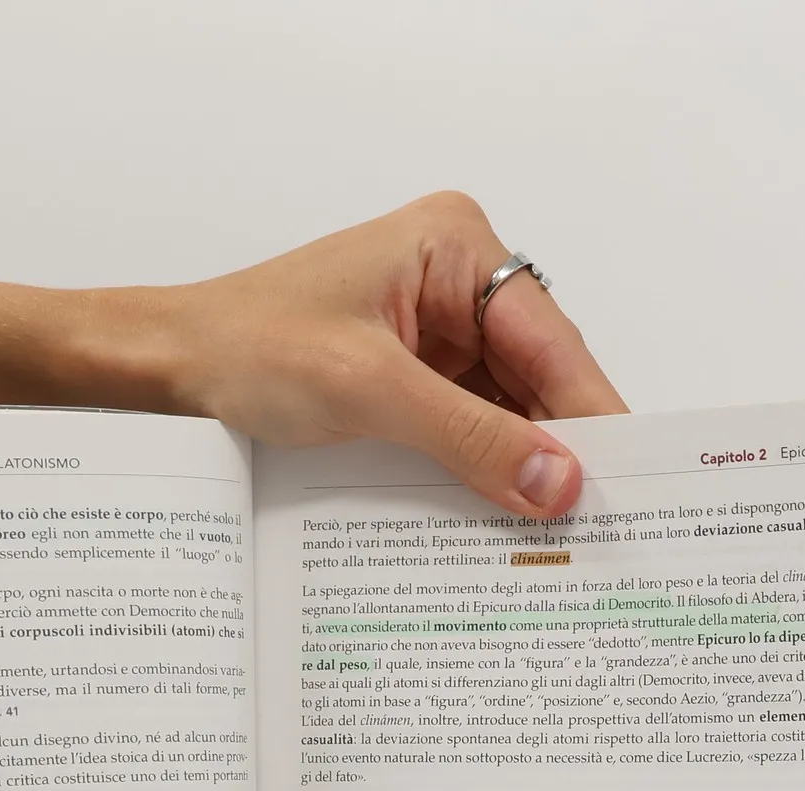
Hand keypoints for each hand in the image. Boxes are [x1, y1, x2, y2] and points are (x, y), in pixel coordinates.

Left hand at [159, 191, 625, 516]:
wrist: (172, 367)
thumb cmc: (249, 349)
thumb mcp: (367, 393)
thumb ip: (469, 437)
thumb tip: (558, 481)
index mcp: (455, 246)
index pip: (550, 339)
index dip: (591, 413)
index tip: (632, 476)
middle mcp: (458, 278)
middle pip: (539, 374)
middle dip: (562, 444)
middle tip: (602, 520)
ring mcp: (439, 328)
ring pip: (510, 406)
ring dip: (524, 464)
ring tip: (560, 530)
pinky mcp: (416, 374)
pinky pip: (472, 424)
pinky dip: (486, 468)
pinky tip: (506, 513)